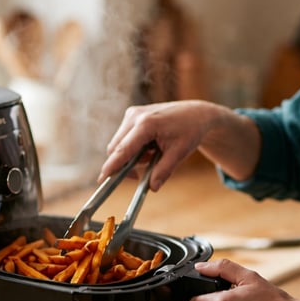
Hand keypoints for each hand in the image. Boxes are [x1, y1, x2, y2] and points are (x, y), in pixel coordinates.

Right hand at [99, 100, 260, 190]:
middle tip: (140, 175)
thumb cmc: (190, 130)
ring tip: (154, 155)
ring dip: (131, 156)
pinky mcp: (132, 115)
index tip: (103, 178)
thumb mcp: (179, 153)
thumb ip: (163, 171)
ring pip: (119, 144)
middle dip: (125, 165)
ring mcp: (132, 114)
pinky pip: (125, 137)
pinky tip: (151, 147)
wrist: (196, 113)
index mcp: (146, 124)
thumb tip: (152, 187)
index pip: (123, 149)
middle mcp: (135, 116)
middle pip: (116, 148)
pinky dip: (134, 148)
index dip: (112, 166)